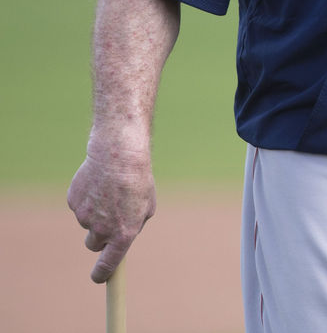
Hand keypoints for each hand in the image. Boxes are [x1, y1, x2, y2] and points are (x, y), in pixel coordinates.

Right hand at [67, 130, 155, 282]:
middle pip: (94, 245)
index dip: (102, 274)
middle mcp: (101, 230)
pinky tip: (98, 182)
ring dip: (96, 212)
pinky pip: (79, 206)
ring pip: (87, 222)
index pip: (108, 265)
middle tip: (110, 217)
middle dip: (100, 236)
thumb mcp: (147, 206)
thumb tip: (124, 236)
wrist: (119, 155)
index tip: (99, 278)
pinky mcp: (73, 203)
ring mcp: (84, 217)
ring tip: (110, 190)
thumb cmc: (138, 180)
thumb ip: (135, 225)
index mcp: (123, 234)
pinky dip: (87, 198)